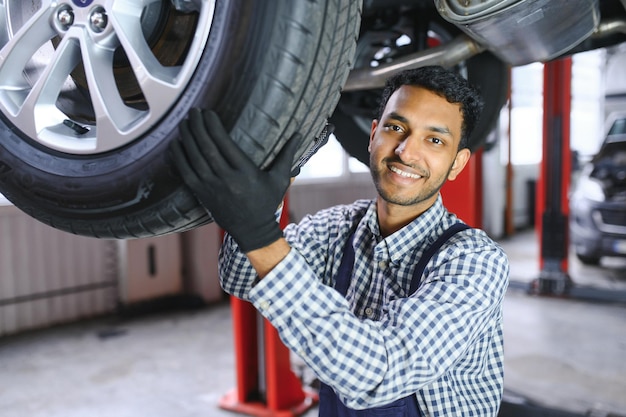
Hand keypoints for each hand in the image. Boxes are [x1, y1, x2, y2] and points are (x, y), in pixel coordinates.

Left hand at [170, 108, 301, 251]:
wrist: (253, 230)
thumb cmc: (267, 202)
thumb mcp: (279, 179)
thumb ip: (287, 155)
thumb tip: (299, 134)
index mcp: (245, 172)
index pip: (224, 143)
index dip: (213, 126)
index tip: (209, 113)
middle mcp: (226, 179)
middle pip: (207, 148)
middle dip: (198, 127)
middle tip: (194, 111)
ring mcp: (211, 187)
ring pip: (194, 158)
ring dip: (187, 138)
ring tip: (185, 122)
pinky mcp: (202, 194)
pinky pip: (185, 173)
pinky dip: (179, 157)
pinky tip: (176, 143)